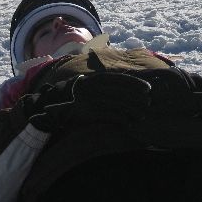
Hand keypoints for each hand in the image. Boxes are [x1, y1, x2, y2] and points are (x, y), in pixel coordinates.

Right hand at [27, 73, 152, 131]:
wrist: (51, 104)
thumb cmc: (73, 94)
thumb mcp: (87, 83)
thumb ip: (102, 82)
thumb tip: (121, 82)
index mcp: (95, 78)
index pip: (120, 79)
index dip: (135, 84)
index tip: (148, 88)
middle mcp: (94, 87)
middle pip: (121, 92)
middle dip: (136, 98)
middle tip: (149, 102)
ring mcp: (91, 100)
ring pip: (117, 104)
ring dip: (132, 110)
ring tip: (143, 115)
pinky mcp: (89, 113)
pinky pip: (109, 116)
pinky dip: (122, 120)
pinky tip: (130, 123)